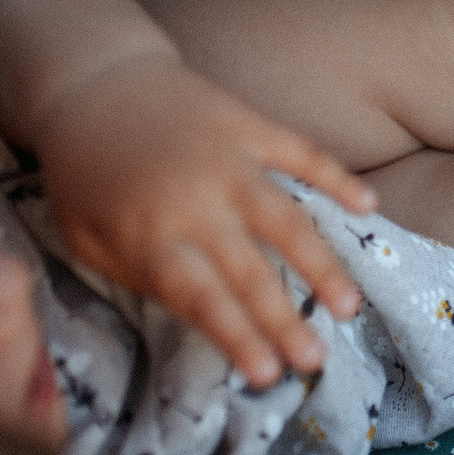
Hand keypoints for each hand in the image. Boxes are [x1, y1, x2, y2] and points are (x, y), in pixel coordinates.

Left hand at [29, 49, 377, 384]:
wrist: (90, 80)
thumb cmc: (84, 172)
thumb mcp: (84, 236)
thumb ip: (136, 275)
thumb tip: (197, 312)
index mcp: (148, 235)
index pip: (201, 297)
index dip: (237, 336)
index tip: (268, 375)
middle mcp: (193, 201)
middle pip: (248, 270)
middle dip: (283, 320)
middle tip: (316, 361)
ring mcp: (227, 159)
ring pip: (286, 219)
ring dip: (321, 265)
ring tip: (349, 307)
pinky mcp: (247, 123)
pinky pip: (301, 152)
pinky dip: (337, 178)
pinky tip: (369, 206)